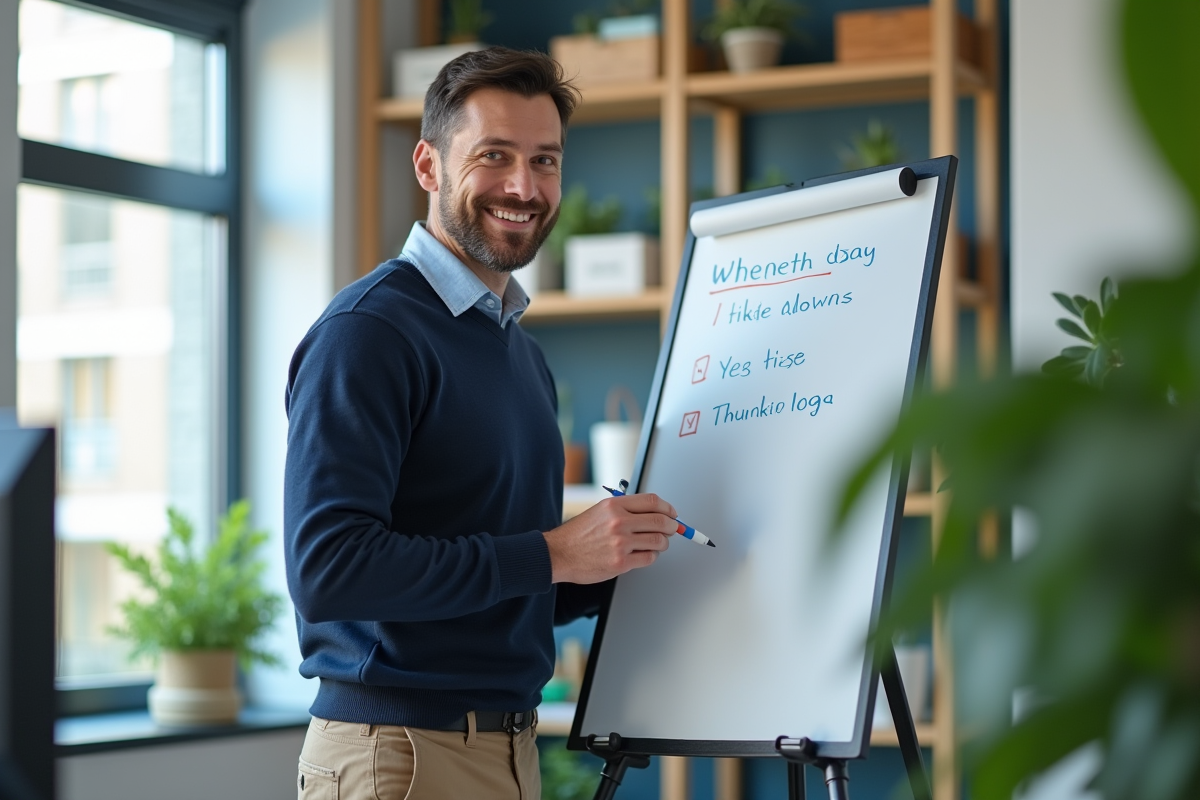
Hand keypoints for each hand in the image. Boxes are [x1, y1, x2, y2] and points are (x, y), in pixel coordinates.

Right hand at [544, 493, 678, 583]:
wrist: (559, 554)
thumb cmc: (579, 534)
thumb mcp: (600, 511)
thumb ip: (625, 510)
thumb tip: (654, 513)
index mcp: (614, 506)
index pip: (652, 501)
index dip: (668, 508)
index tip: (673, 514)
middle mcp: (619, 522)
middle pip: (660, 521)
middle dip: (672, 526)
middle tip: (672, 529)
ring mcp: (620, 543)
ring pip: (658, 541)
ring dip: (663, 543)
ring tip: (657, 543)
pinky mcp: (621, 562)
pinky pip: (649, 558)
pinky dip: (651, 556)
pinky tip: (643, 554)